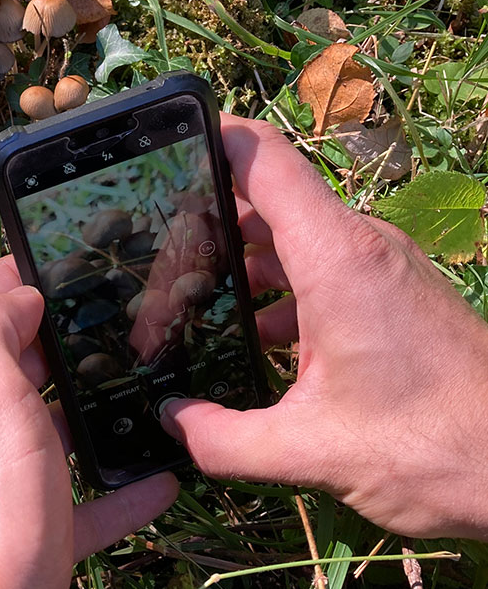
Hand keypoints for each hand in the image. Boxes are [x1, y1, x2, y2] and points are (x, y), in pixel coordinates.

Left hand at [0, 257, 177, 588]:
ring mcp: (5, 486)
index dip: (25, 274)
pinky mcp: (36, 537)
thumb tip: (17, 288)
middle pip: (25, 367)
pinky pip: (84, 500)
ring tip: (152, 384)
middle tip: (134, 314)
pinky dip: (119, 487)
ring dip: (96, 409)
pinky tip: (163, 479)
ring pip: (54, 431)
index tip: (80, 252)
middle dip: (69, 337)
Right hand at [162, 115, 487, 539]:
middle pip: (270, 197)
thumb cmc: (430, 447)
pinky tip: (254, 332)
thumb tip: (172, 423)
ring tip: (194, 294)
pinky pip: (324, 264)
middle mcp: (361, 246)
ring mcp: (383, 266)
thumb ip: (224, 439)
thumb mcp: (309, 450)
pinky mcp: (395, 291)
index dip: (211, 137)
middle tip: (158, 253)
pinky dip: (281, 283)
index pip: (264, 158)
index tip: (163, 147)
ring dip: (244, 256)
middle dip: (208, 218)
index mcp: (336, 258)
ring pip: (296, 233)